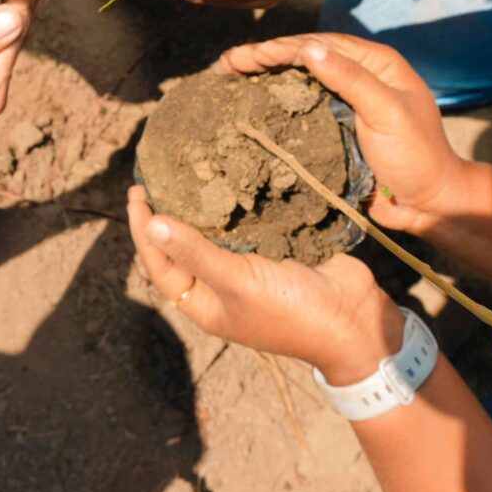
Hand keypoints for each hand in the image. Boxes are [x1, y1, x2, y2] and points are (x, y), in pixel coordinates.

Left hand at [127, 185, 403, 381]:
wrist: (354, 321)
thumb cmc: (292, 312)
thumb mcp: (239, 283)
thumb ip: (196, 252)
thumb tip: (151, 224)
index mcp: (207, 303)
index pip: (161, 264)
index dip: (143, 231)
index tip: (137, 194)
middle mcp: (225, 286)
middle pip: (185, 247)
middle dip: (169, 215)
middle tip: (157, 175)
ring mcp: (253, 268)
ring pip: (217, 233)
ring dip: (204, 206)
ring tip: (188, 170)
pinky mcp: (279, 250)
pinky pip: (251, 225)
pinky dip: (241, 203)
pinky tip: (235, 175)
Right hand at [222, 35, 466, 234]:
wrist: (430, 204)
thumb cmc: (417, 156)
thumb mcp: (387, 113)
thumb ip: (351, 79)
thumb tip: (309, 48)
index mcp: (376, 64)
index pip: (322, 46)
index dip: (281, 49)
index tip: (247, 55)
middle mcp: (360, 77)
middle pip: (305, 59)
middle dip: (264, 59)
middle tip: (225, 64)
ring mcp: (346, 103)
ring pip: (298, 83)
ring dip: (264, 79)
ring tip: (227, 78)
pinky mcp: (336, 129)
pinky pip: (301, 110)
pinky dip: (274, 105)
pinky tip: (249, 106)